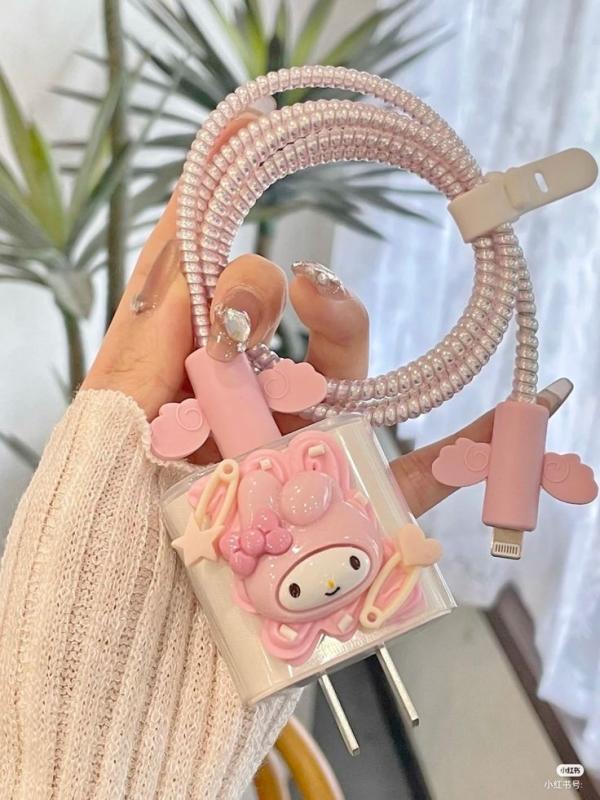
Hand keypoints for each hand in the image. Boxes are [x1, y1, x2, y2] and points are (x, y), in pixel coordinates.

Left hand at [83, 114, 570, 516]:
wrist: (132, 679)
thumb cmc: (99, 564)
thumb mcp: (104, 436)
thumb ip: (145, 345)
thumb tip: (186, 246)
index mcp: (171, 398)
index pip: (192, 289)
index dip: (210, 207)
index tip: (239, 133)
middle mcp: (234, 424)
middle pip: (275, 331)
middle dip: (271, 289)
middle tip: (272, 289)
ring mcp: (293, 466)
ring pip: (341, 384)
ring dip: (344, 333)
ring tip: (324, 306)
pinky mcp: (341, 517)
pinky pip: (412, 479)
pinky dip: (463, 450)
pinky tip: (498, 420)